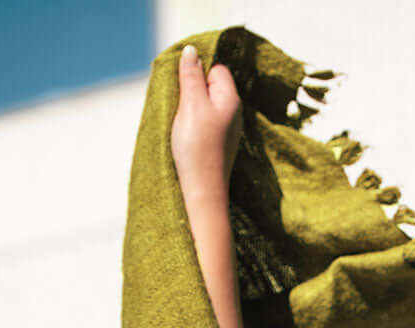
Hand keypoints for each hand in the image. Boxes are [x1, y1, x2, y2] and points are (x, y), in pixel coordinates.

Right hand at [171, 44, 242, 194]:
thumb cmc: (198, 147)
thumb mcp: (191, 104)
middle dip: (192, 91)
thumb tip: (191, 51)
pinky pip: (203, 124)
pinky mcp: (217, 144)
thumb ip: (191, 75)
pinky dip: (192, 126)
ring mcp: (226, 130)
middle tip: (181, 108)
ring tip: (182, 125)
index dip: (198, 73)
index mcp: (231, 99)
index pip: (216, 68)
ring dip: (189, 110)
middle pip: (209, 87)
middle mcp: (233, 113)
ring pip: (204, 106)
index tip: (184, 88)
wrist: (202, 191)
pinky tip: (186, 138)